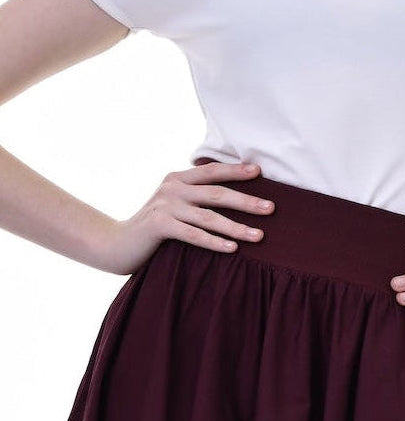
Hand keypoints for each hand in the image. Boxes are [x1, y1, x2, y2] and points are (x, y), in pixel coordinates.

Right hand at [91, 161, 275, 275]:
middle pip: (217, 193)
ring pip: (209, 216)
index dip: (236, 171)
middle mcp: (172, 188)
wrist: (116, 244)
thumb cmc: (153, 226)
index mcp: (178, 178)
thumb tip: (233, 197)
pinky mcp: (159, 225)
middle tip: (271, 209)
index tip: (260, 173)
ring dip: (237, 227)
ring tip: (258, 236)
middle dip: (247, 201)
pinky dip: (214, 242)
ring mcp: (165, 205)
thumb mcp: (173, 204)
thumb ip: (193, 197)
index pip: (212, 171)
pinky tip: (232, 249)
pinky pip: (193, 235)